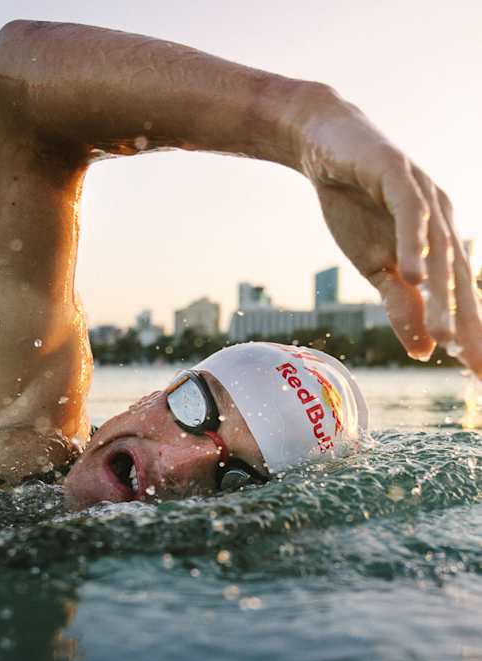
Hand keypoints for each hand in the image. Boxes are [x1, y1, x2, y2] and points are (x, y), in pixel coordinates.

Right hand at [297, 88, 481, 374]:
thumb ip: (401, 305)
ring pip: (440, 253)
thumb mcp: (376, 268)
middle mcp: (443, 223)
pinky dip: (414, 244)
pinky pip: (410, 213)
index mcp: (442, 246)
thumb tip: (425, 352)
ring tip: (448, 338)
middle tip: (477, 369)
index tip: (479, 378)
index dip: (472, 338)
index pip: (460, 300)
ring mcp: (424, 196)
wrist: (326, 149)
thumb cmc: (356, 207)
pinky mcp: (398, 173)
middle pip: (461, 282)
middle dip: (471, 328)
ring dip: (445, 297)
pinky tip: (416, 275)